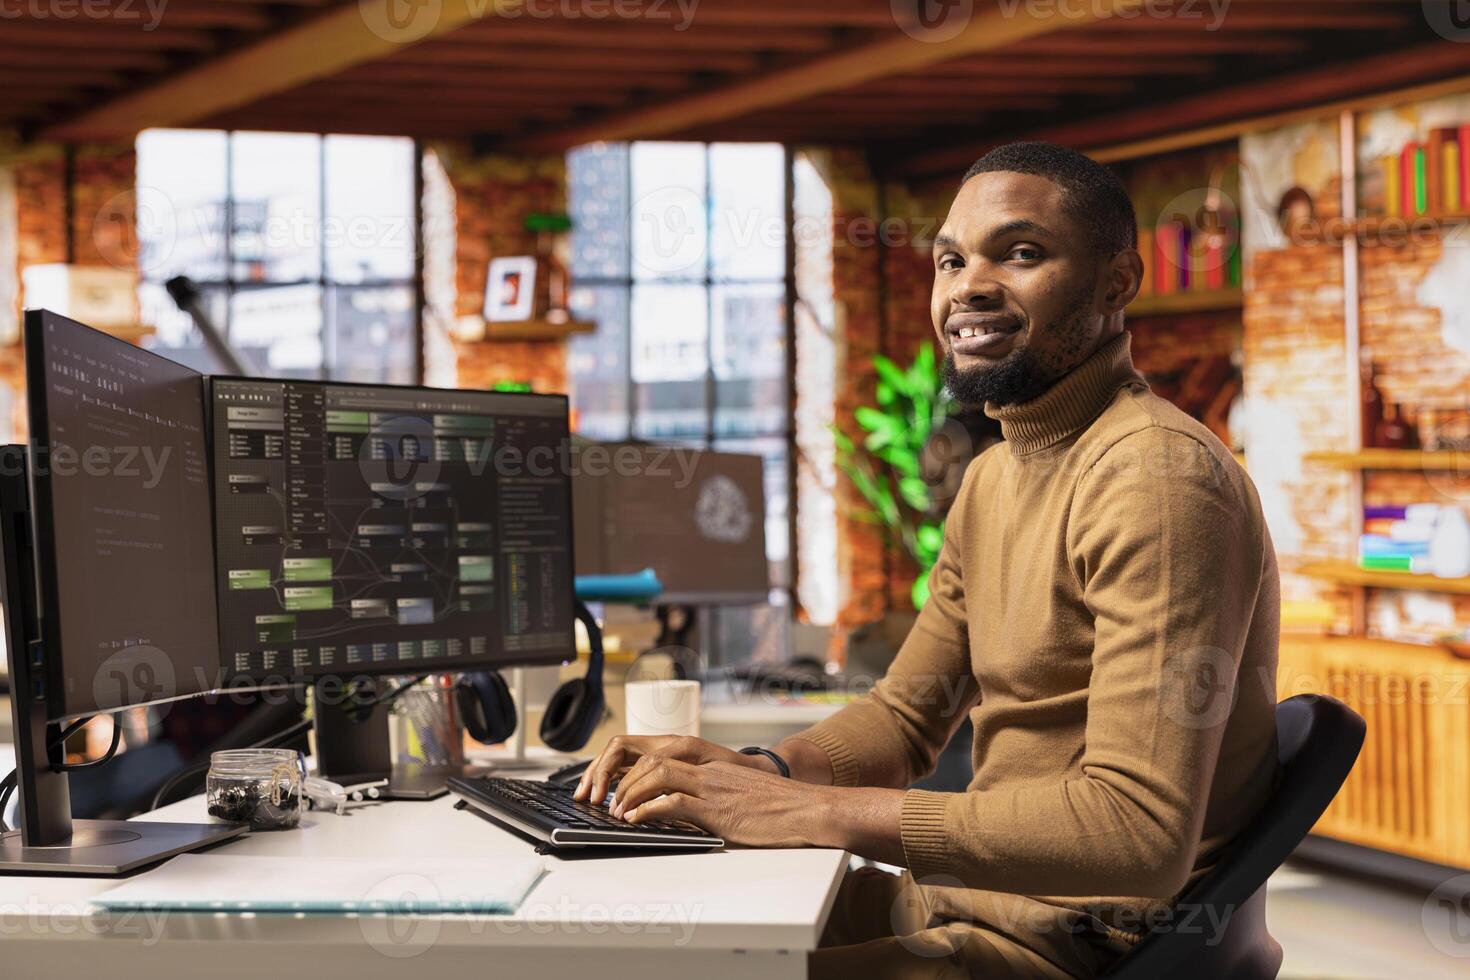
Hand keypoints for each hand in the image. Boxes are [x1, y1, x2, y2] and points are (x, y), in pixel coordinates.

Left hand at [611, 757, 834, 847]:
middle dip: (626, 779)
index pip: (665, 755)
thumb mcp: (743, 797)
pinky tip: (636, 820)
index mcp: (715, 766)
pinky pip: (672, 802)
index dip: (638, 769)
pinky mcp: (717, 810)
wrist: (809, 810)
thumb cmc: (782, 810)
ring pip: (657, 775)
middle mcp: (710, 771)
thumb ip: (716, 799)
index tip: (624, 786)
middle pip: (654, 760)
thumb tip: (688, 816)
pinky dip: (647, 810)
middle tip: (613, 799)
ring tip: (618, 811)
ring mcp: (713, 788)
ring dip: (630, 793)